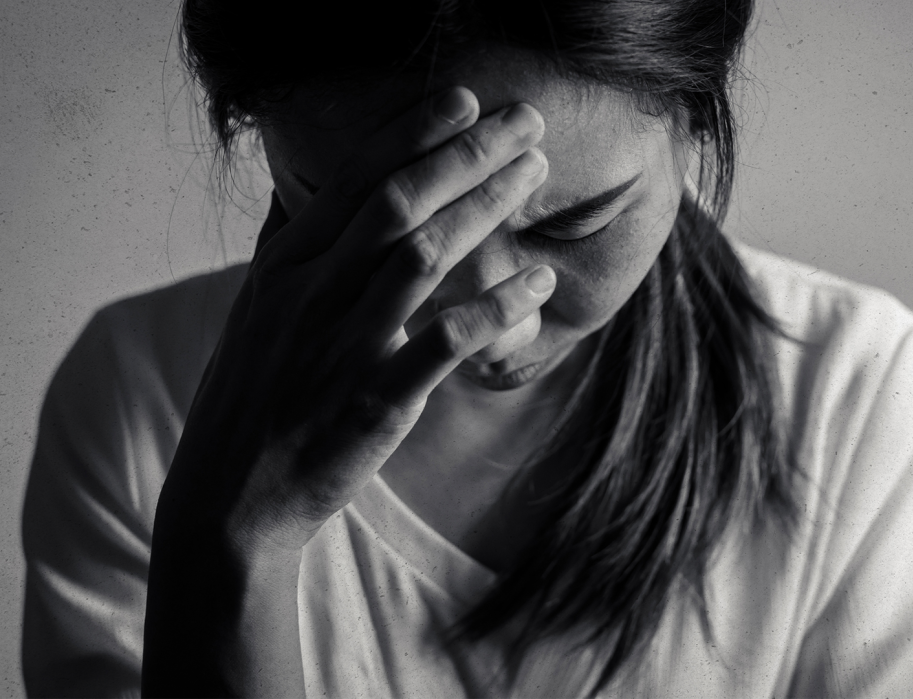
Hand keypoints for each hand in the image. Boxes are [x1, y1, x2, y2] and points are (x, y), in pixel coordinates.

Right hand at [142, 87, 550, 696]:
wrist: (228, 499)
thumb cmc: (250, 399)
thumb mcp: (253, 313)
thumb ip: (283, 250)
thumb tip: (302, 194)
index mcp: (284, 268)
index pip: (354, 180)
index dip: (413, 134)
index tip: (465, 100)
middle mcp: (310, 294)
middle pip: (398, 204)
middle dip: (466, 153)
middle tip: (526, 121)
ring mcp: (342, 346)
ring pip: (424, 256)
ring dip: (486, 206)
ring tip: (536, 172)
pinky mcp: (373, 400)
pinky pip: (447, 341)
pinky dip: (498, 305)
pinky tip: (540, 280)